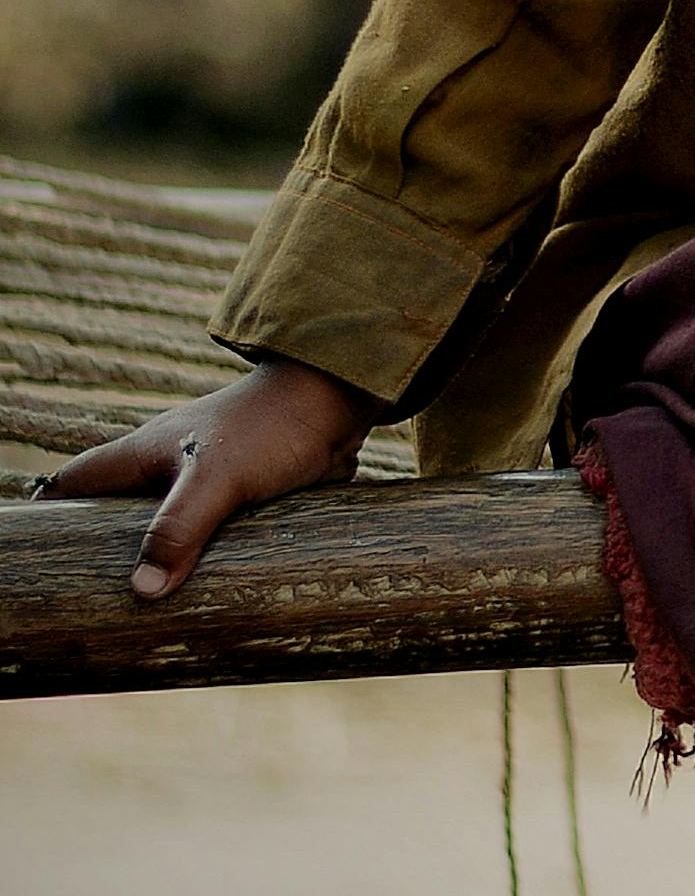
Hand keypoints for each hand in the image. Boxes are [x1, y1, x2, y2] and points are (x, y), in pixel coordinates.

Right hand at [40, 357, 376, 596]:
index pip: (73, 484)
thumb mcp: (217, 479)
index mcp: (139, 454)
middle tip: (91, 604)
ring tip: (141, 612)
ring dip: (155, 558)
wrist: (338, 402)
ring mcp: (200, 479)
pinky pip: (204, 531)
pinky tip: (199, 591)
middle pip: (112, 514)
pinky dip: (197, 556)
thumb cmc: (271, 427)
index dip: (48, 515)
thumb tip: (142, 589)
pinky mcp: (237, 493)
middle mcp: (162, 466)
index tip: (37, 558)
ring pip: (162, 526)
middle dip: (101, 553)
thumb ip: (179, 528)